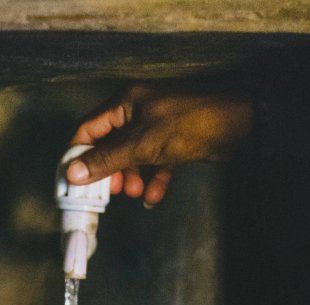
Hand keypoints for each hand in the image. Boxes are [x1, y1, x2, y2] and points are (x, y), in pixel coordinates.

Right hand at [67, 86, 252, 206]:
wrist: (238, 126)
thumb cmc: (187, 125)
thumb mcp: (142, 144)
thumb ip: (106, 159)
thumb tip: (72, 173)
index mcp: (125, 102)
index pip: (88, 128)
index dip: (77, 154)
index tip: (72, 180)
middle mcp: (139, 111)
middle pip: (110, 145)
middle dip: (109, 171)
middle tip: (110, 192)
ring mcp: (158, 126)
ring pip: (133, 156)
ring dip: (132, 176)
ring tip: (136, 193)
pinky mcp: (175, 142)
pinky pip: (156, 162)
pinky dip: (153, 179)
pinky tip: (154, 196)